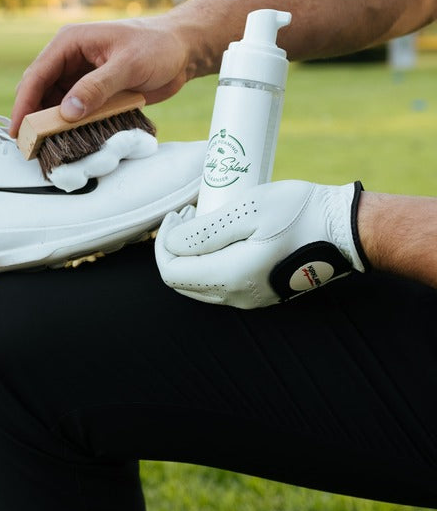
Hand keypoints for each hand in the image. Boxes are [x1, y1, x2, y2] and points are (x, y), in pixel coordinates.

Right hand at [10, 15, 189, 134]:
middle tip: (29, 145)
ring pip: (54, 103)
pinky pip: (74, 111)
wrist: (183, 51)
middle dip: (33, 116)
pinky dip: (69, 126)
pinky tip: (67, 140)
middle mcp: (70, 59)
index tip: (18, 129)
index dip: (24, 103)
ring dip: (50, 123)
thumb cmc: (157, 46)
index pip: (38, 74)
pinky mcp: (93, 92)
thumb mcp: (127, 65)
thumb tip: (68, 112)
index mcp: (71, 43)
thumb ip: (96, 88)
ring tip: (45, 148)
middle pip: (40, 90)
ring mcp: (81, 76)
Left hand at [155, 180, 367, 308]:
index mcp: (230, 278)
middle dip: (175, 248)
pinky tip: (224, 236)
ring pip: (199, 284)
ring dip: (192, 254)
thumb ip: (204, 232)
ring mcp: (250, 299)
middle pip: (182, 281)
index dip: (164, 242)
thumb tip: (172, 243)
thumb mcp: (248, 210)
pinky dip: (210, 262)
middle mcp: (237, 297)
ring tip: (204, 221)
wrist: (346, 231)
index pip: (171, 272)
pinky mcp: (260, 294)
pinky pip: (220, 284)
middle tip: (188, 215)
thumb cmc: (300, 213)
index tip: (179, 214)